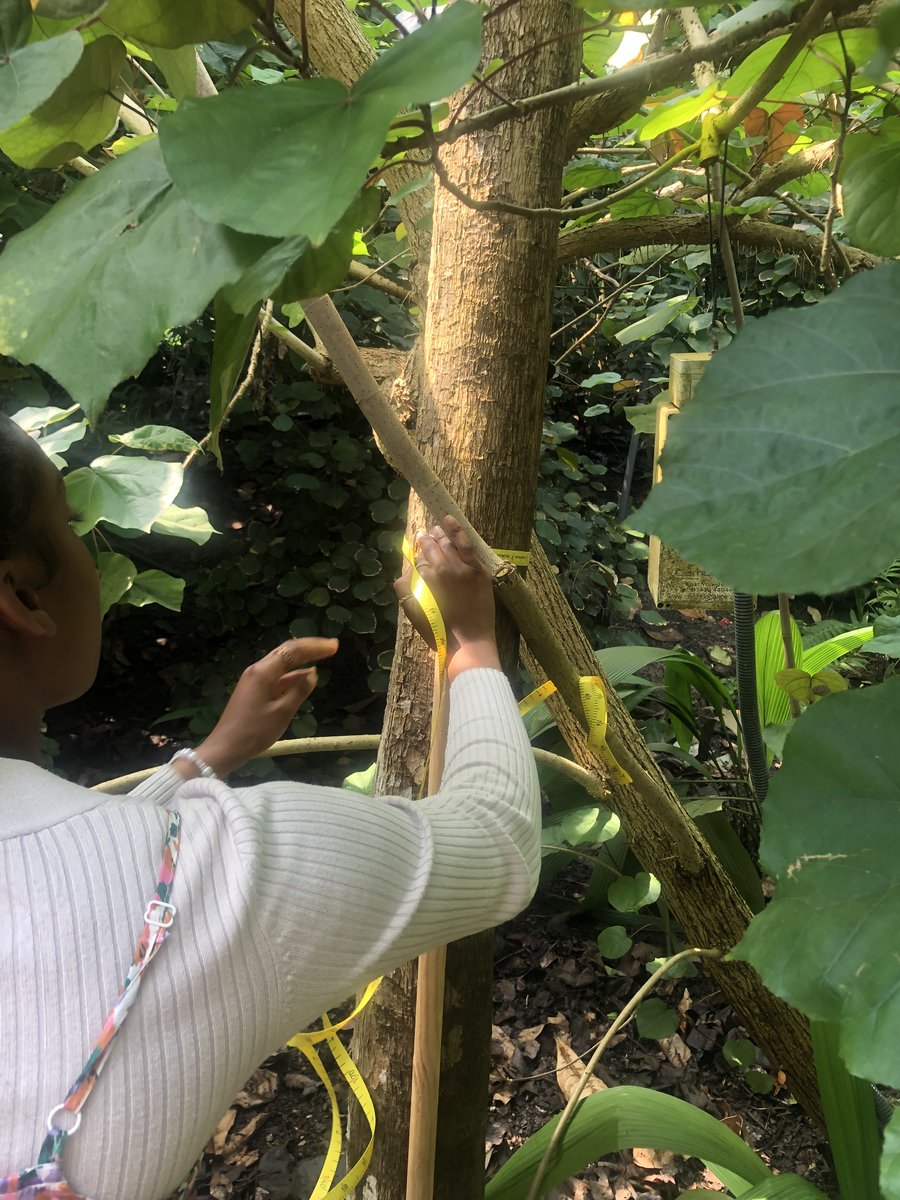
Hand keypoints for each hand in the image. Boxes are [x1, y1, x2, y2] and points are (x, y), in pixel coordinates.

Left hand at [176, 638, 338, 778]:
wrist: (225, 748)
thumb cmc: (254, 732)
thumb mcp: (281, 713)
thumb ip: (299, 691)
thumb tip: (313, 674)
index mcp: (263, 672)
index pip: (293, 651)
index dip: (315, 647)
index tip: (335, 646)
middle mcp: (258, 670)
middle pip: (286, 652)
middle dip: (310, 648)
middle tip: (332, 647)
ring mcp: (255, 680)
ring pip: (282, 663)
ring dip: (303, 660)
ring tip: (323, 657)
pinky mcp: (254, 691)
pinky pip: (277, 676)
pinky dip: (293, 674)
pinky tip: (306, 676)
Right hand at [395, 516, 499, 679]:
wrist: (468, 642)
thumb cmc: (439, 631)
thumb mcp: (413, 611)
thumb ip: (404, 588)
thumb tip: (407, 570)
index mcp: (423, 579)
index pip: (418, 558)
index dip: (416, 550)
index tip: (415, 542)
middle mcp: (440, 568)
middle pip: (431, 548)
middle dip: (426, 538)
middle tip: (423, 532)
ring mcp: (461, 568)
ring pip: (447, 544)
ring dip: (440, 534)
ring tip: (437, 528)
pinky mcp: (477, 570)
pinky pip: (466, 545)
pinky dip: (457, 531)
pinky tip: (450, 521)